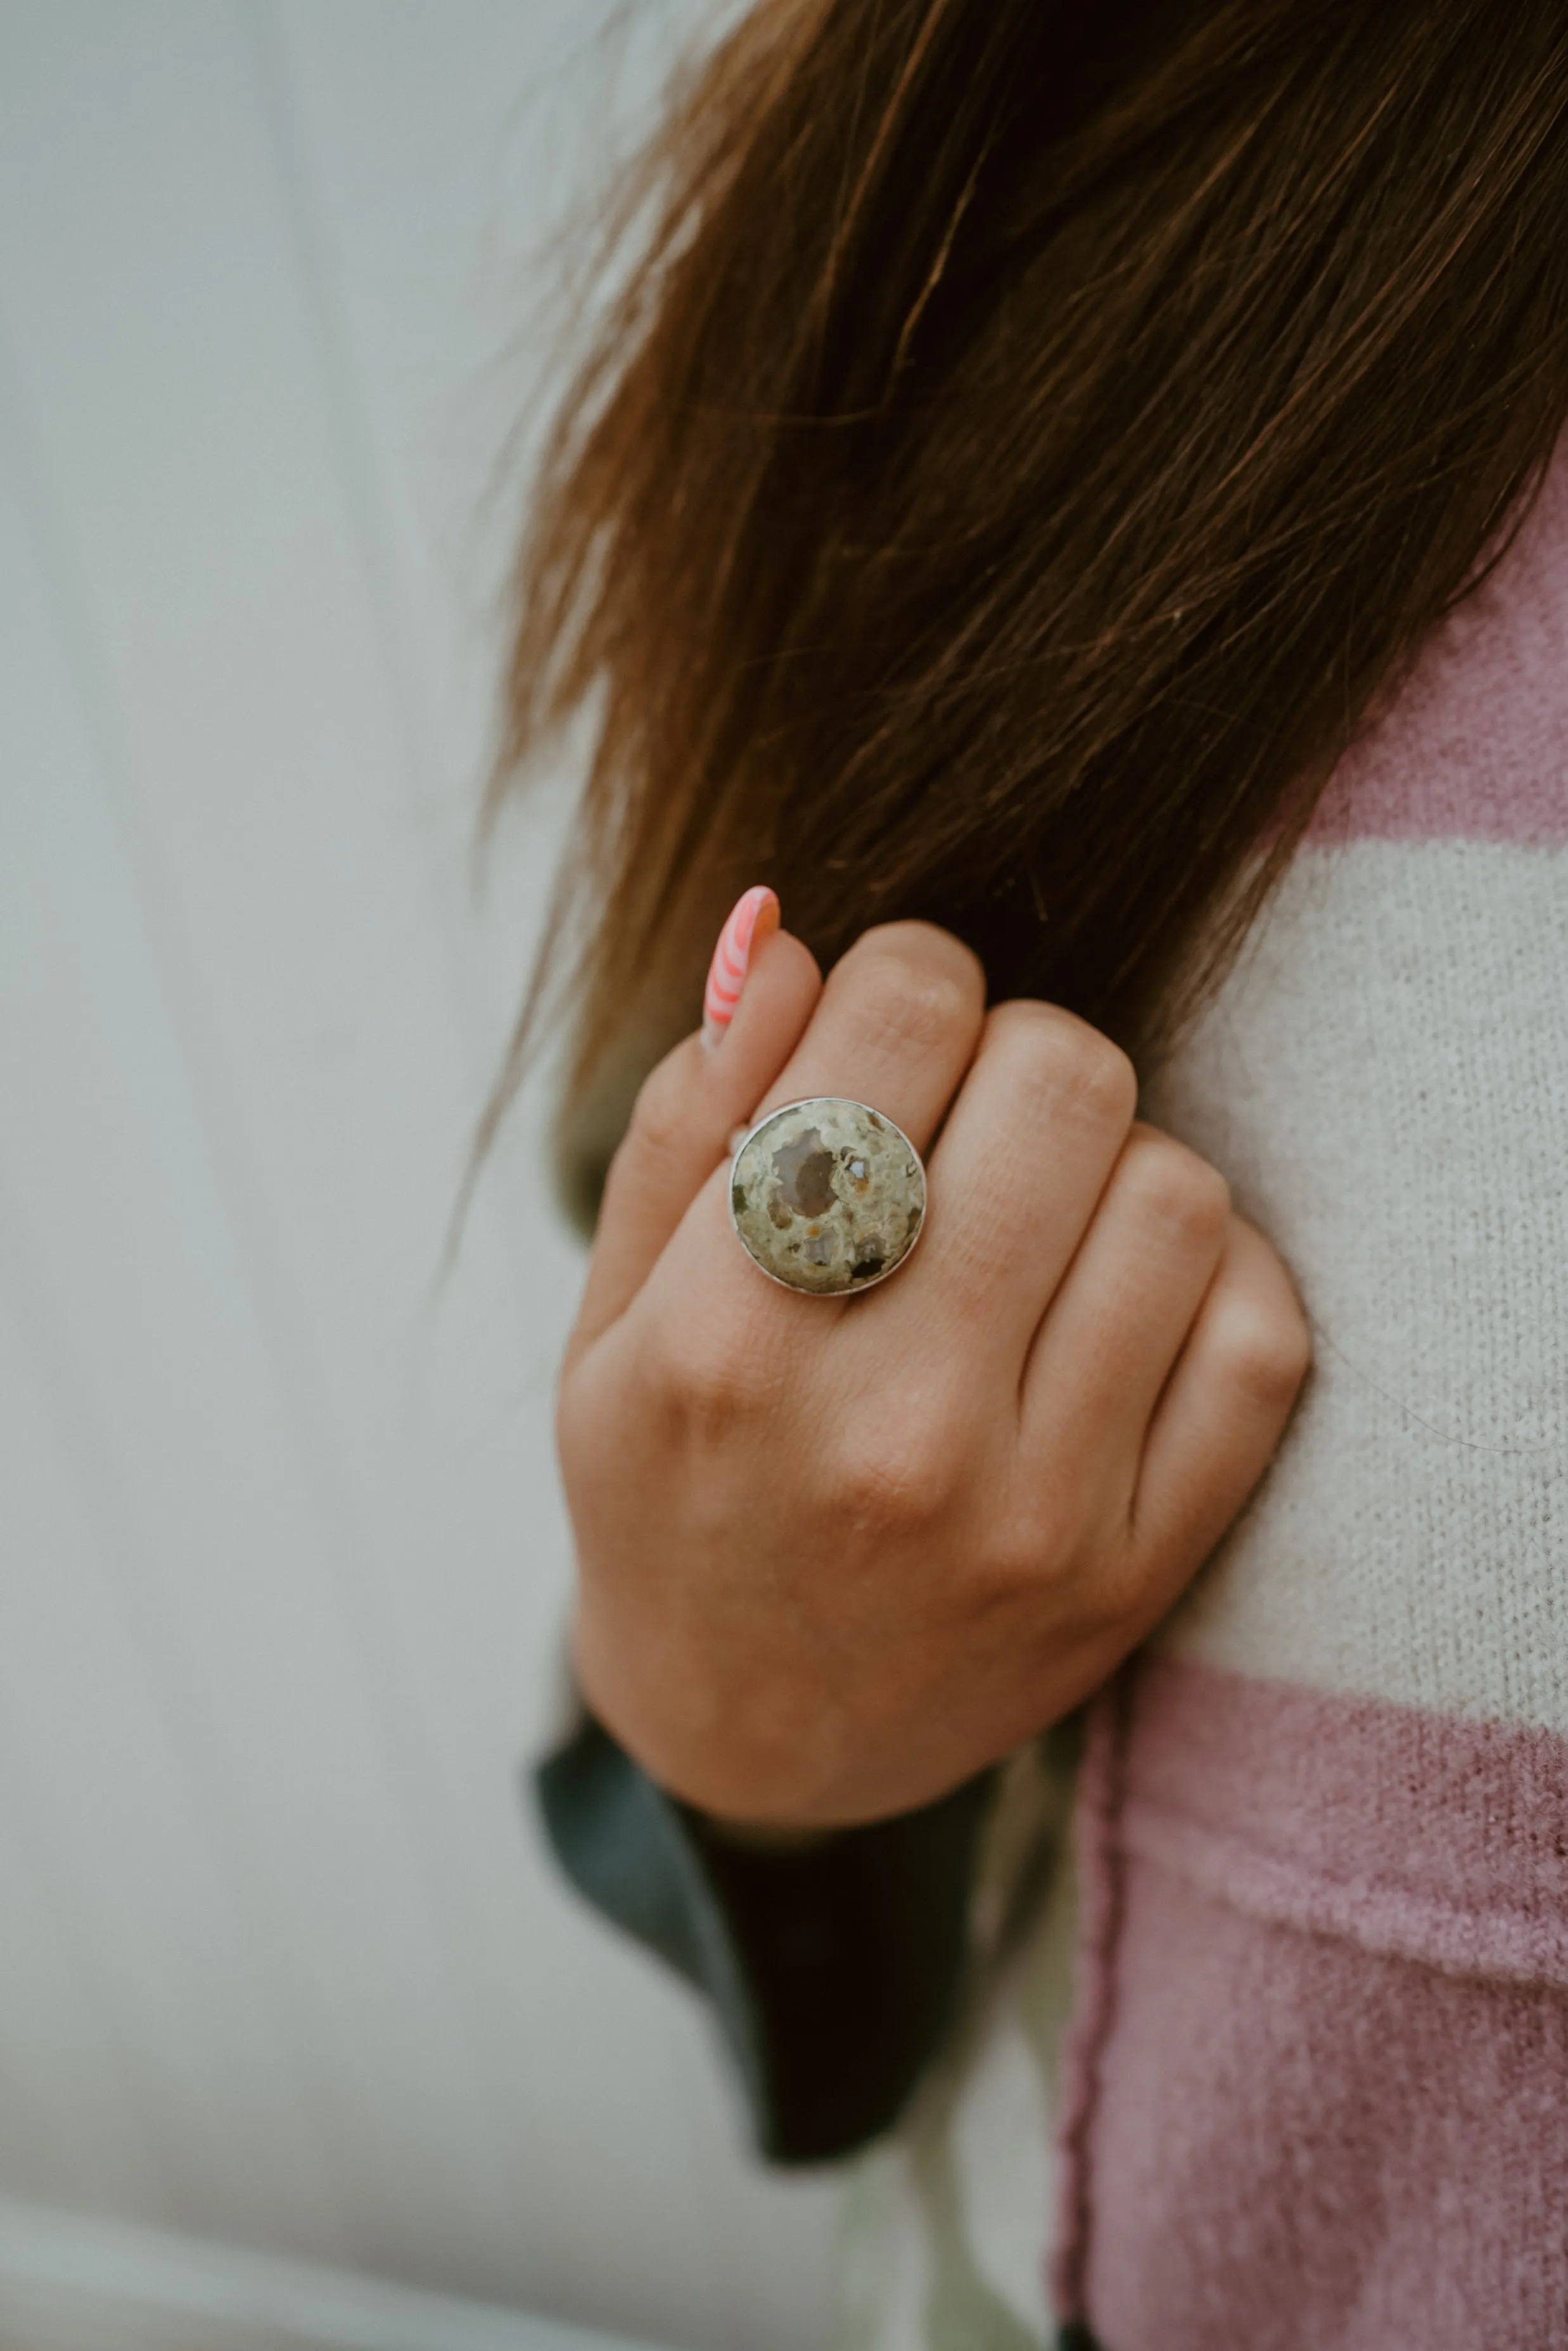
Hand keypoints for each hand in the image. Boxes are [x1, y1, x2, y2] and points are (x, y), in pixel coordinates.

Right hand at [557, 917, 1309, 1829]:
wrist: (750, 1736)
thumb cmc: (672, 1495)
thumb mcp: (610, 1320)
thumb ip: (687, 1123)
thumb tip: (793, 938)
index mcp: (727, 1341)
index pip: (901, 1019)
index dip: (913, 976)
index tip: (896, 1027)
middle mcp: (886, 1430)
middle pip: (1064, 1079)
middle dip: (1017, 1052)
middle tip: (969, 1116)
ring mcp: (1028, 1512)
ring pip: (1175, 1190)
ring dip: (1113, 1161)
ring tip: (1038, 1213)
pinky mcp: (1134, 1570)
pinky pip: (1257, 1337)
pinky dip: (1208, 1273)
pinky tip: (1118, 1293)